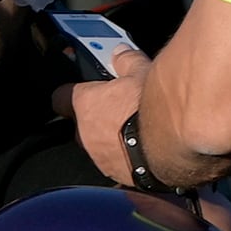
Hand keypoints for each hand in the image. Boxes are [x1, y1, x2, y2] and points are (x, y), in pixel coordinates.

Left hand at [63, 52, 153, 184]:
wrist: (170, 145)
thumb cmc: (151, 107)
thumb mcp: (141, 71)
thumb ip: (126, 60)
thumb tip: (121, 53)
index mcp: (84, 105)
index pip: (60, 98)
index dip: (70, 93)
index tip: (83, 89)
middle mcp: (85, 134)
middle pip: (80, 124)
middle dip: (96, 117)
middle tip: (118, 108)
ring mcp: (100, 158)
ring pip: (98, 146)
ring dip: (111, 139)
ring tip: (136, 130)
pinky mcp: (118, 176)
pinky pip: (117, 164)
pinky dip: (127, 158)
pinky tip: (145, 150)